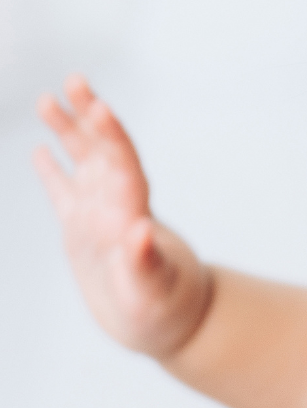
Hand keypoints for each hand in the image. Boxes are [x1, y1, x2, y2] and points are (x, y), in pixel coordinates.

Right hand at [35, 76, 212, 357]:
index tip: (99, 107)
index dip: (113, 137)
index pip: (125, 166)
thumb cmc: (164, 312)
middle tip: (76, 81)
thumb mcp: (154, 292)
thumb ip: (145, 263)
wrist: (166, 326)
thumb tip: (140, 230)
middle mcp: (119, 207)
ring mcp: (100, 216)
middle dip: (90, 118)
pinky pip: (65, 195)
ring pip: (83, 166)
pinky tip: (39, 152)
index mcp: (135, 215)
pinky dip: (54, 173)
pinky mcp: (84, 233)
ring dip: (69, 134)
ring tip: (49, 100)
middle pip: (105, 153)